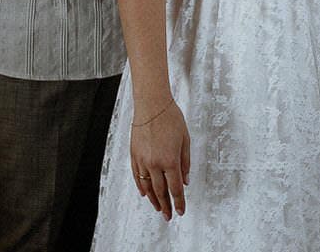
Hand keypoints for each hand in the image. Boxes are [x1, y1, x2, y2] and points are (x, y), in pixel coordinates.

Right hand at [131, 101, 190, 219]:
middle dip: (165, 206)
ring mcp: (143, 160)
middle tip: (168, 216)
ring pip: (147, 186)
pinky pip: (137, 176)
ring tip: (158, 208)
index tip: (181, 211)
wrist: (152, 104)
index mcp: (170, 160)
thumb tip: (185, 180)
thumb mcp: (185, 140)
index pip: (175, 188)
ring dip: (153, 200)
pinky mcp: (134, 155)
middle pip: (161, 191)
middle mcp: (155, 163)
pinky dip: (141, 187)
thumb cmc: (171, 118)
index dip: (179, 202)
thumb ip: (185, 162)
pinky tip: (145, 193)